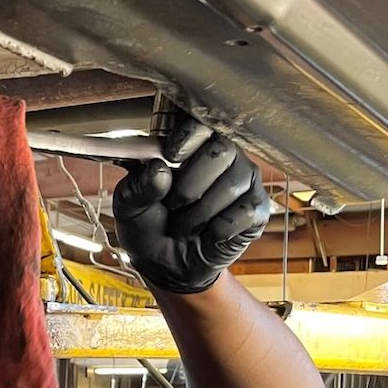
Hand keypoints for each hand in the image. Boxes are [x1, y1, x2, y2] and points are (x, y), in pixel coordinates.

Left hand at [114, 124, 272, 293]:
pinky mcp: (258, 209)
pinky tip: (208, 235)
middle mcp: (224, 156)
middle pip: (222, 149)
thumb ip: (138, 187)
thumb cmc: (149, 227)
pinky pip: (245, 213)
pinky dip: (218, 230)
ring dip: (199, 214)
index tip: (171, 157)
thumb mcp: (129, 208)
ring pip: (232, 184)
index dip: (188, 137)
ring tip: (186, 226)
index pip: (202, 120)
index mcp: (191, 145)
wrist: (167, 267)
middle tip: (174, 205)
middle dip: (190, 185)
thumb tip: (159, 169)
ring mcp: (244, 181)